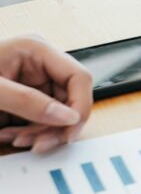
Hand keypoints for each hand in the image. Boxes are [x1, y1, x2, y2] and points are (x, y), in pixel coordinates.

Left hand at [0, 36, 92, 152]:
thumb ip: (29, 103)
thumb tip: (67, 117)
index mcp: (36, 49)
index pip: (78, 77)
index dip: (79, 106)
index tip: (68, 131)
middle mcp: (39, 64)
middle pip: (70, 98)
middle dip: (55, 125)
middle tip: (36, 144)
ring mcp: (32, 81)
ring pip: (57, 113)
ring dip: (40, 132)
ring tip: (14, 139)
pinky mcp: (24, 98)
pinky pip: (40, 120)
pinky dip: (28, 132)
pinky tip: (8, 134)